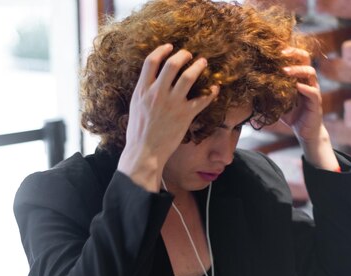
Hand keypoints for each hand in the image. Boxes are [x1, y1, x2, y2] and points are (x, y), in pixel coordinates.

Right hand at [118, 44, 218, 190]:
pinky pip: (202, 99)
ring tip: (203, 63)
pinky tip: (215, 88)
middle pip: (172, 64)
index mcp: (142, 90)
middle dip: (183, 55)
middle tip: (189, 54)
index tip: (170, 46)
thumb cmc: (138, 132)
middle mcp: (157, 94)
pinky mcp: (185, 115)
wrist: (144, 152)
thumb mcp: (135, 106)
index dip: (162, 50)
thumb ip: (144, 91)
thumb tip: (151, 80)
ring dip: (198, 67)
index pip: (151, 61)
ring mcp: (172, 104)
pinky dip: (211, 92)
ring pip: (188, 77)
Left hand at [279, 47, 338, 170]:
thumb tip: (250, 86)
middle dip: (294, 54)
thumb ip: (268, 92)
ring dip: (298, 70)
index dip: (288, 51)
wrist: (305, 131)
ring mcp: (313, 90)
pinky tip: (296, 86)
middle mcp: (308, 80)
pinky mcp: (316, 102)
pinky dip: (305, 88)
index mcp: (299, 77)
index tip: (274, 49)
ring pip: (311, 73)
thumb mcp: (277, 101)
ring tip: (285, 71)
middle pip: (306, 59)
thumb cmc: (291, 115)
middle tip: (281, 54)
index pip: (296, 58)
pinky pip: (313, 92)